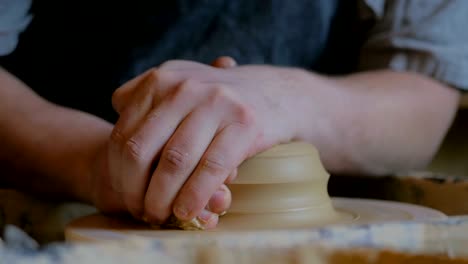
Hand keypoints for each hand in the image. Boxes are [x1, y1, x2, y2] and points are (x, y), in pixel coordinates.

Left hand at [91, 57, 297, 227]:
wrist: (275, 94)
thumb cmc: (219, 101)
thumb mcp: (181, 85)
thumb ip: (148, 97)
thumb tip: (119, 117)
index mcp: (162, 79)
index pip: (123, 134)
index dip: (119, 173)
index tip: (126, 194)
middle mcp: (185, 87)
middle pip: (141, 150)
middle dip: (135, 190)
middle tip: (141, 210)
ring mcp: (216, 103)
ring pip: (175, 161)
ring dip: (162, 199)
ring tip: (161, 216)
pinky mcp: (244, 123)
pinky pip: (211, 168)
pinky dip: (195, 195)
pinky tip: (188, 211)